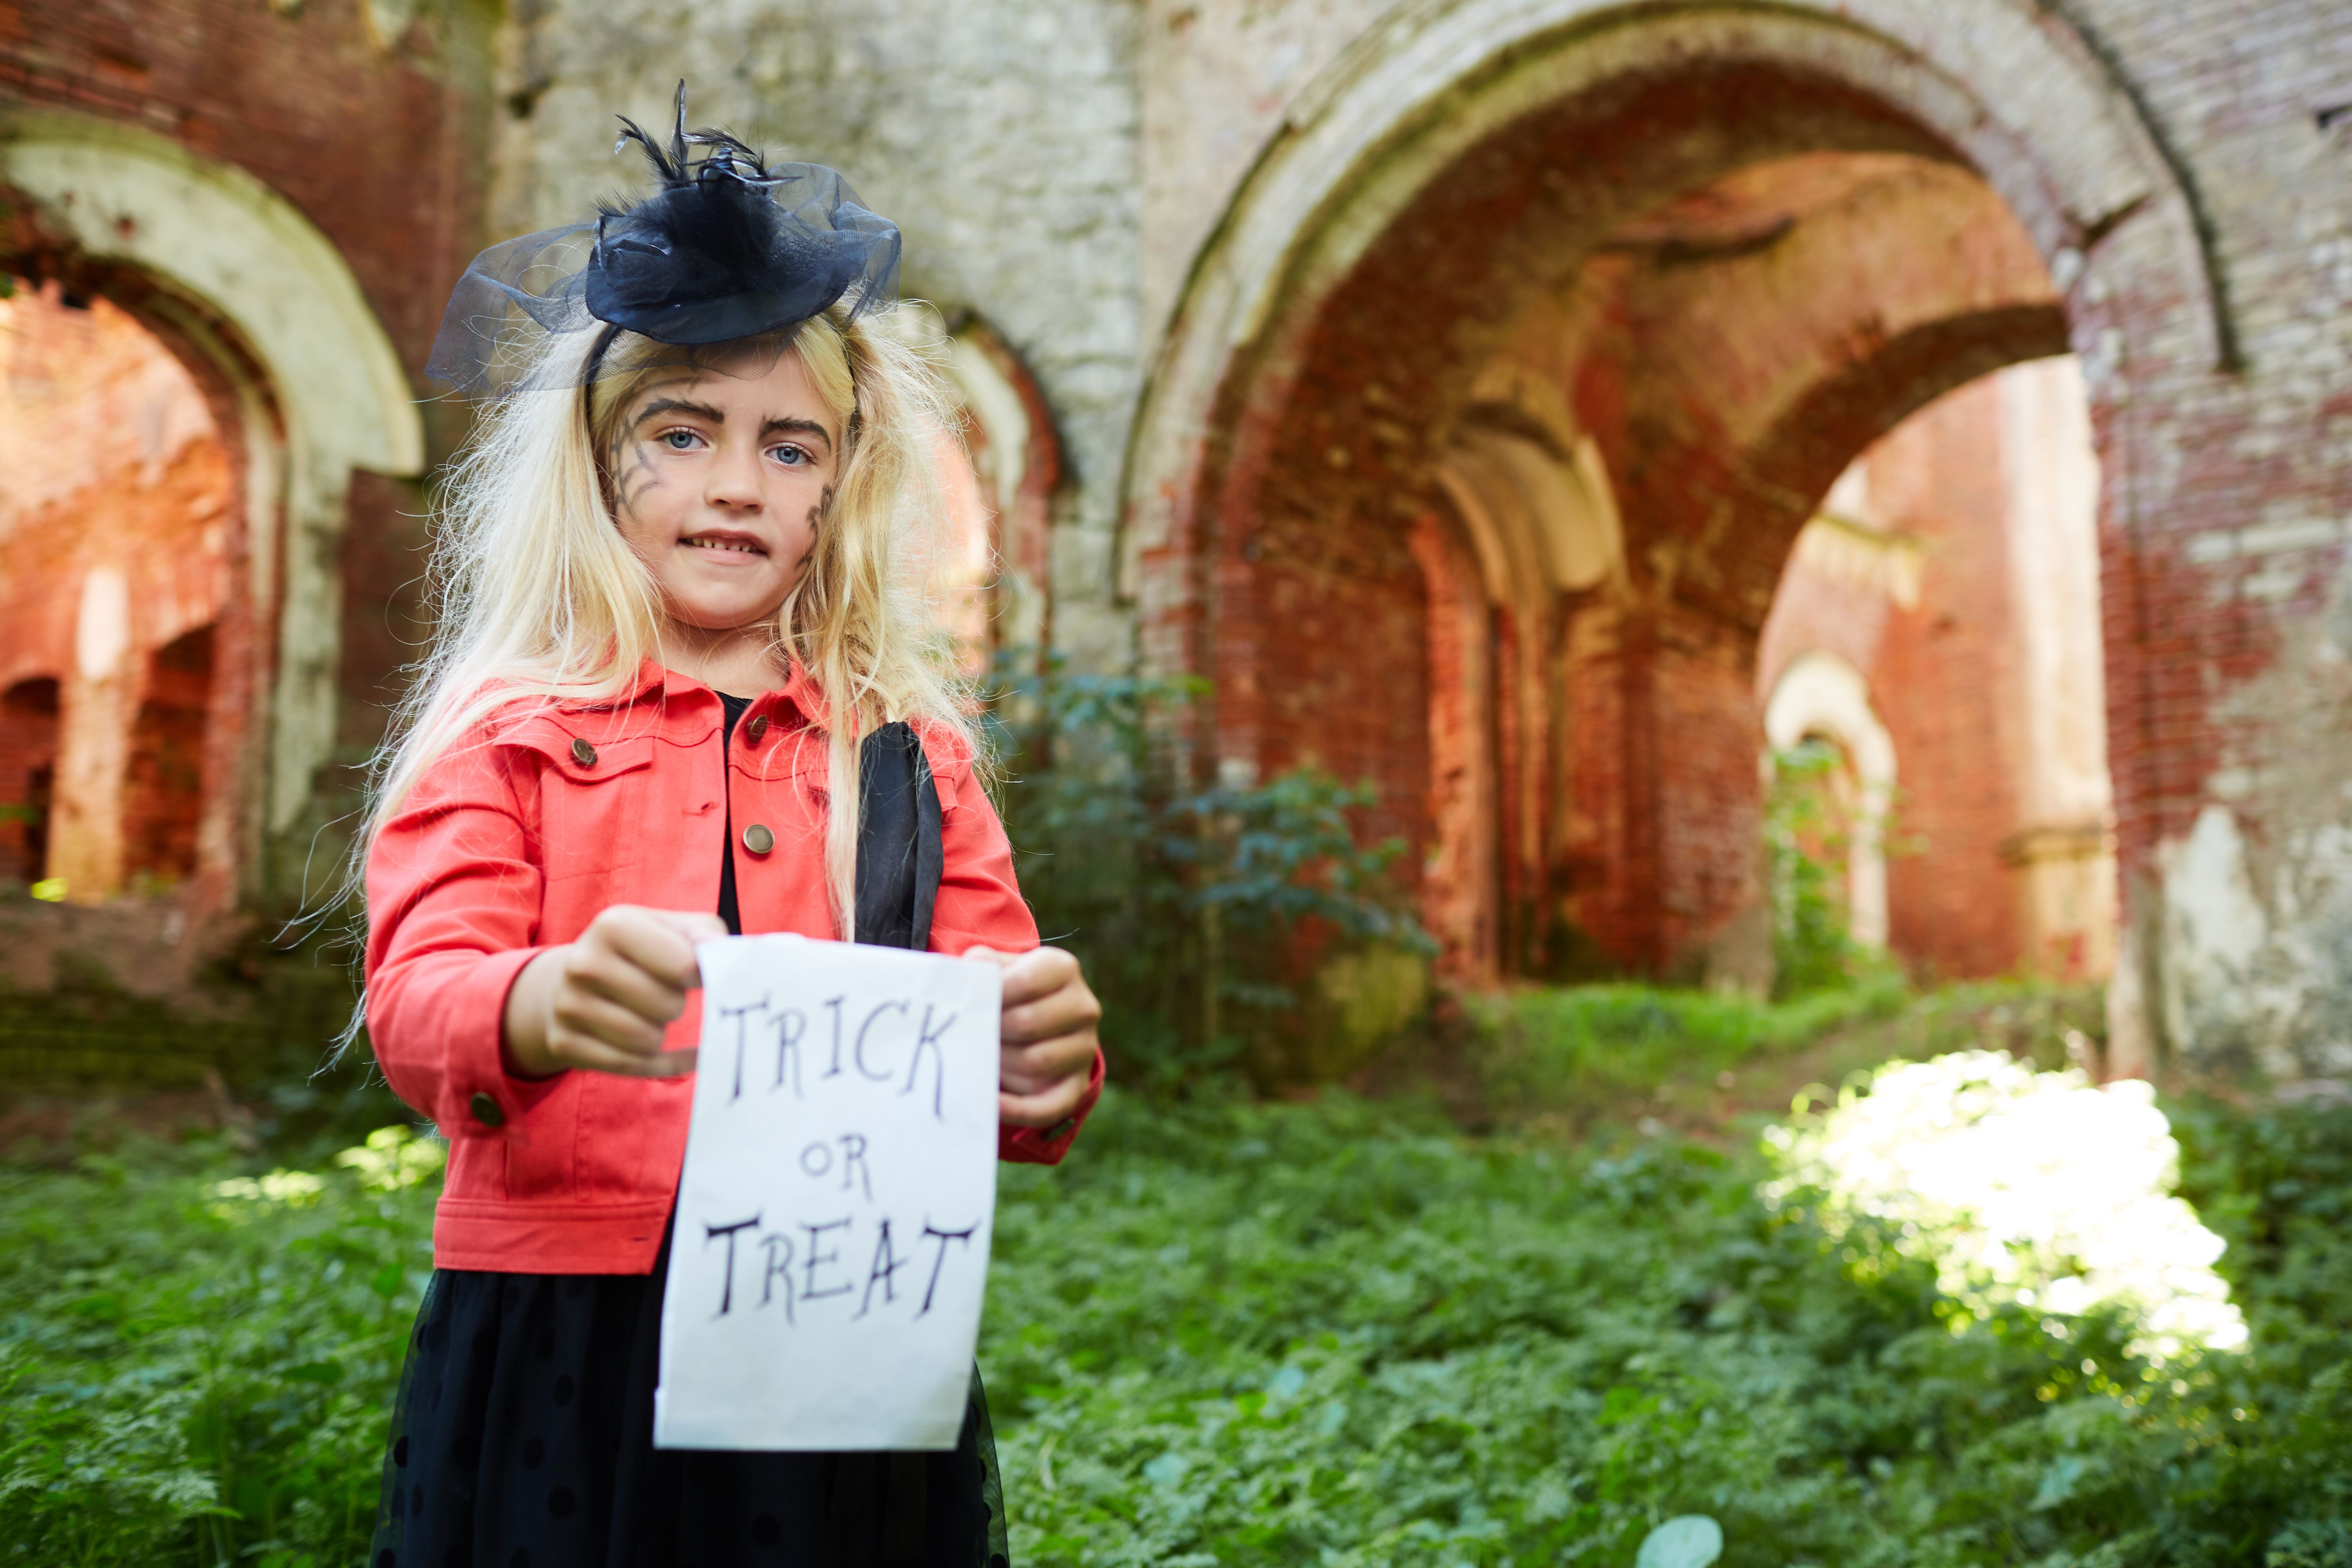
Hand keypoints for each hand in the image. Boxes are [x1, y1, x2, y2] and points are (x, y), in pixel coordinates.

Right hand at [503, 905, 727, 1078]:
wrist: (565, 982)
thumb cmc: (636, 954)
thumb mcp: (667, 928)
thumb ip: (703, 934)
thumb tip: (720, 953)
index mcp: (614, 925)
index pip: (684, 965)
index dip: (703, 976)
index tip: (699, 975)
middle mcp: (584, 963)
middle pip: (668, 1007)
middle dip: (677, 1005)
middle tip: (666, 995)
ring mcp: (568, 1006)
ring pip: (647, 1041)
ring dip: (660, 1033)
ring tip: (650, 1015)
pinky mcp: (563, 1043)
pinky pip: (631, 1066)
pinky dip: (661, 1063)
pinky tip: (674, 1052)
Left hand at [963, 945, 1101, 1128]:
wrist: (1039, 1022)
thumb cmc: (1010, 993)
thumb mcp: (999, 970)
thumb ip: (982, 967)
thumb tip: (967, 973)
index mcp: (1063, 969)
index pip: (1026, 982)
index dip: (992, 995)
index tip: (970, 1003)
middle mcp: (1083, 1006)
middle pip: (1027, 1024)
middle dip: (993, 1032)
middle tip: (973, 1034)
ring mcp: (1085, 1048)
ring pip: (1035, 1061)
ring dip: (1001, 1062)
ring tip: (984, 1056)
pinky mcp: (1077, 1085)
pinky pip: (1049, 1105)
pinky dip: (1017, 1109)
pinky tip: (991, 1104)